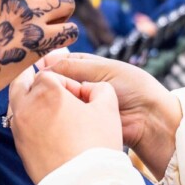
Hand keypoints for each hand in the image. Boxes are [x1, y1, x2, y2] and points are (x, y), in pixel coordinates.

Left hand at [7, 69, 121, 183]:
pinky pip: (20, 126)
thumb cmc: (96, 145)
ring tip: (45, 104)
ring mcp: (19, 129)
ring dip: (28, 99)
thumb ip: (99, 87)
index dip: (67, 81)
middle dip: (34, 80)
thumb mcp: (108, 108)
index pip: (50, 74)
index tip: (80, 96)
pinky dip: (28, 120)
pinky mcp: (20, 148)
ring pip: (16, 105)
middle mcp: (27, 107)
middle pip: (22, 83)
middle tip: (47, 80)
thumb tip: (89, 88)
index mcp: (46, 91)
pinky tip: (45, 126)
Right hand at [41, 50, 179, 175]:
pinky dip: (57, 115)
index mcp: (91, 67)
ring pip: (59, 100)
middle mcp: (84, 85)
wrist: (150, 119)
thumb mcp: (104, 70)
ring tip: (40, 98)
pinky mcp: (83, 123)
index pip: (63, 61)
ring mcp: (82, 105)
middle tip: (34, 85)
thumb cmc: (134, 88)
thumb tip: (45, 65)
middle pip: (58, 81)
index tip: (35, 68)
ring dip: (51, 99)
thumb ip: (74, 66)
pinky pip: (65, 117)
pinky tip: (48, 113)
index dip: (49, 63)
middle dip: (47, 82)